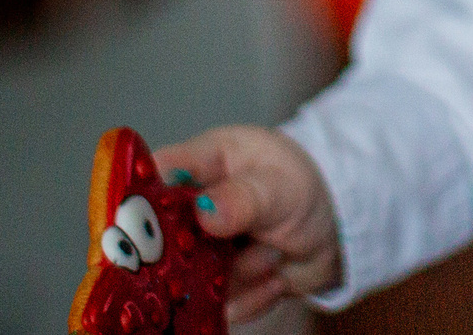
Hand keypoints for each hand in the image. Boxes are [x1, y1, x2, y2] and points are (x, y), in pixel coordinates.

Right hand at [154, 125, 341, 321]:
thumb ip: (242, 198)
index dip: (136, 203)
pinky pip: (222, 306)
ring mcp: (203, 251)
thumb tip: (205, 211)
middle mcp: (193, 210)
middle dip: (200, 257)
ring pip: (194, 282)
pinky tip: (276, 276)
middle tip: (231, 252)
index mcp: (203, 165)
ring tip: (272, 254)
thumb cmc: (305, 189)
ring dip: (241, 276)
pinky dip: (254, 297)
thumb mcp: (279, 186)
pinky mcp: (219, 286)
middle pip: (160, 242)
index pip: (152, 178)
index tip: (142, 229)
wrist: (336, 230)